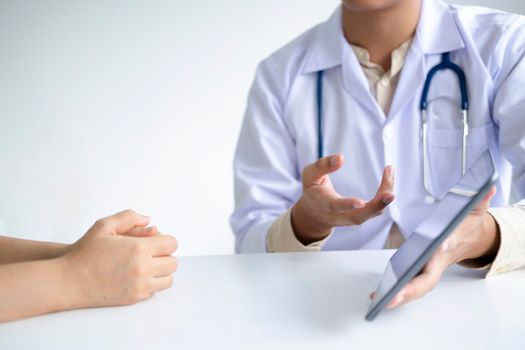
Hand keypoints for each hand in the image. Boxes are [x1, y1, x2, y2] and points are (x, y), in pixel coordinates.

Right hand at [60, 210, 177, 308]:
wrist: (69, 281)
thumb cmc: (85, 252)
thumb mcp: (104, 226)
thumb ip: (128, 218)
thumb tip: (148, 221)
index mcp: (139, 248)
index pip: (171, 244)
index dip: (165, 240)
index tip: (156, 241)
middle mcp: (143, 268)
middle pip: (173, 262)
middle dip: (165, 256)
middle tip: (152, 253)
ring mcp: (140, 285)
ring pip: (168, 279)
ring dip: (162, 272)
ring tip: (148, 265)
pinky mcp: (135, 298)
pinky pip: (155, 291)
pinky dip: (152, 284)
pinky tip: (138, 277)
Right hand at [291, 154, 394, 244]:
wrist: (314, 215)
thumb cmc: (313, 191)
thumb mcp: (309, 175)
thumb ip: (322, 166)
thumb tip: (340, 158)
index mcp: (324, 204)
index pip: (335, 206)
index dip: (347, 205)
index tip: (360, 202)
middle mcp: (339, 215)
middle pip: (359, 217)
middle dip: (375, 206)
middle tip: (390, 194)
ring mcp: (351, 218)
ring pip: (371, 213)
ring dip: (384, 198)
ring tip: (390, 174)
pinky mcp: (361, 216)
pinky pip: (376, 209)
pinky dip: (384, 195)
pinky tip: (389, 178)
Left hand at [378, 187, 499, 308]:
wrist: (469, 237)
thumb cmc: (466, 223)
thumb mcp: (472, 209)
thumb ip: (477, 199)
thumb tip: (487, 188)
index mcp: (448, 244)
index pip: (445, 247)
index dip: (442, 248)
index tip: (438, 248)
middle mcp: (438, 261)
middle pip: (427, 279)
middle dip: (411, 289)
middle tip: (393, 297)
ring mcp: (429, 269)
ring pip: (416, 287)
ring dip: (400, 296)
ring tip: (380, 301)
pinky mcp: (420, 271)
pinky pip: (409, 284)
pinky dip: (396, 292)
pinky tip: (379, 297)